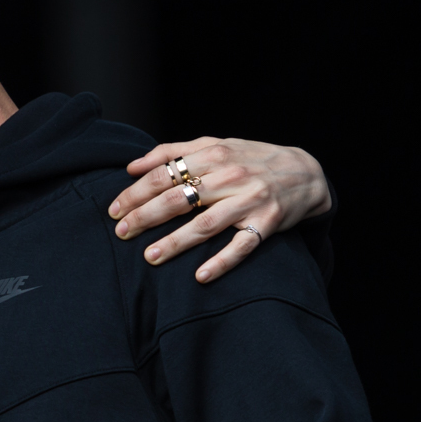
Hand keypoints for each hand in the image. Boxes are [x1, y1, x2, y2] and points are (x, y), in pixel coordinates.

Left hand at [109, 138, 331, 282]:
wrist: (306, 172)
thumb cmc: (250, 159)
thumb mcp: (214, 145)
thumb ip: (171, 152)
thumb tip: (131, 166)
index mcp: (212, 155)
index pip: (164, 174)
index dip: (135, 193)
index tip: (114, 210)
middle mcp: (230, 176)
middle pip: (179, 198)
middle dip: (146, 216)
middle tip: (122, 233)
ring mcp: (250, 200)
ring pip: (206, 224)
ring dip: (176, 242)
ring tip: (150, 257)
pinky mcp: (267, 223)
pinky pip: (242, 246)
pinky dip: (222, 261)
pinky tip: (200, 276)